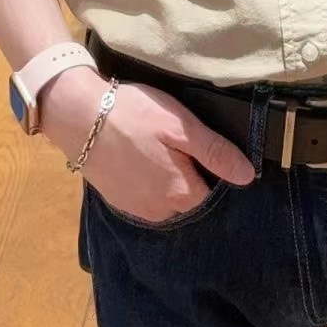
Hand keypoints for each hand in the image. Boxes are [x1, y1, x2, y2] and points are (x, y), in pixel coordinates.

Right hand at [40, 67, 254, 222]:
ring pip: (168, 199)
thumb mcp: (179, 126)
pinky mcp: (119, 202)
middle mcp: (161, 212)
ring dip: (171, 180)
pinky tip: (143, 158)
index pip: (215, 194)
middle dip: (192, 176)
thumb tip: (248, 177)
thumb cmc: (134, 115)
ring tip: (160, 148)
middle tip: (180, 144)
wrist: (78, 116)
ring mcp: (137, 209)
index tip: (206, 149)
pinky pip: (147, 197)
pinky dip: (150, 182)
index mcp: (181, 194)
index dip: (215, 171)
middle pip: (191, 199)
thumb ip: (214, 152)